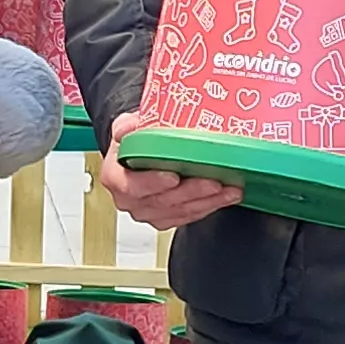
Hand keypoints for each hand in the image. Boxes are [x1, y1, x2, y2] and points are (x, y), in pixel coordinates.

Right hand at [99, 109, 244, 228]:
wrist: (138, 154)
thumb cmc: (133, 142)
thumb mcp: (125, 126)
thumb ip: (126, 125)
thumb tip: (131, 125)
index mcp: (115, 178)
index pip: (133, 186)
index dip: (153, 183)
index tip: (173, 177)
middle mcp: (130, 200)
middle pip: (163, 200)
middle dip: (192, 192)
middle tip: (214, 182)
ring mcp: (148, 212)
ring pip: (180, 210)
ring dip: (208, 201)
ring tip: (229, 189)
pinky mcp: (166, 218)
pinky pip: (189, 215)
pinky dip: (210, 206)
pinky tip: (226, 196)